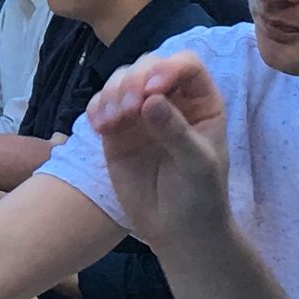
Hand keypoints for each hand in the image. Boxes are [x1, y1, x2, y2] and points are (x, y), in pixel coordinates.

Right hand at [82, 54, 231, 247]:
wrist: (178, 232)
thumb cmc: (201, 196)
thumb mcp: (197, 165)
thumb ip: (176, 132)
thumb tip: (151, 100)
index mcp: (201, 101)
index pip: (186, 66)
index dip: (168, 68)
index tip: (153, 88)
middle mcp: (170, 100)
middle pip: (147, 67)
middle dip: (133, 81)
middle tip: (128, 110)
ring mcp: (141, 114)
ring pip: (121, 82)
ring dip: (112, 94)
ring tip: (111, 123)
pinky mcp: (117, 131)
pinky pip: (101, 107)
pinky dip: (96, 110)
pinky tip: (100, 127)